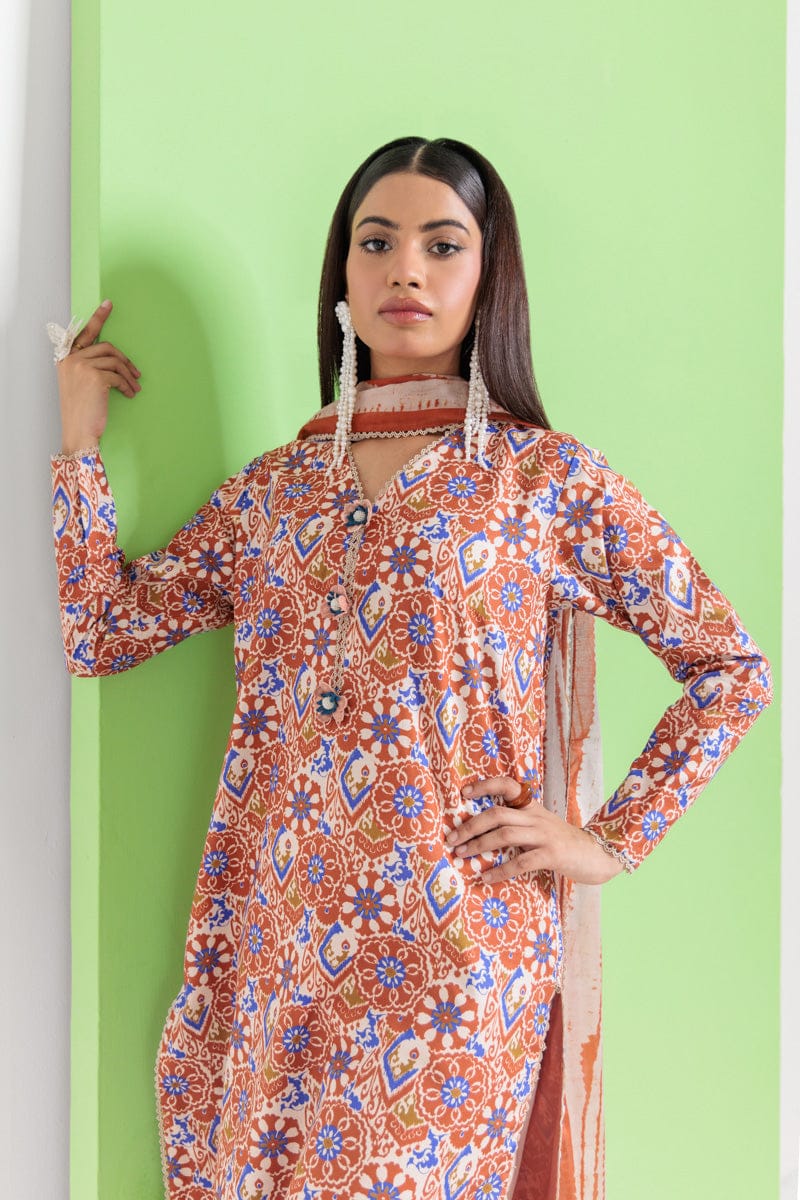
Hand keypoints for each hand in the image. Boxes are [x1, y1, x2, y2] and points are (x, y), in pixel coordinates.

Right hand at [56, 299, 141, 453]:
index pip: (83, 333)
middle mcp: (71, 359)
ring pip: (115, 361)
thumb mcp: (79, 384)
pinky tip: (130, 394)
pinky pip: (118, 375)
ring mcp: (82, 366)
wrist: (79, 431)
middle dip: (125, 360)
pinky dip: (127, 385)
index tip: (109, 304)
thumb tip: (114, 358)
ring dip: (129, 375)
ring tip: (135, 387)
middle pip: (106, 347)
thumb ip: (88, 366)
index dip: (98, 318)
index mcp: (65, 358)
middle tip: (137, 373)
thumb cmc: (82, 411)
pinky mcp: (95, 376)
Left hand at [446, 776, 624, 884]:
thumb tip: (485, 834)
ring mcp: (544, 835)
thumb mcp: (542, 827)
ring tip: (461, 855)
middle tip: (451, 839)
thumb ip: (520, 825)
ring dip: (479, 845)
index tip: (463, 794)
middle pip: (497, 814)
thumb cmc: (565, 844)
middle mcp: (536, 817)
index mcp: (532, 808)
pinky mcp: (552, 855)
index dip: (485, 786)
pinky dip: (500, 871)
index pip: (507, 785)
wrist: (599, 855)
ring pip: (504, 834)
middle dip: (470, 826)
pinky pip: (521, 862)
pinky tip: (486, 878)